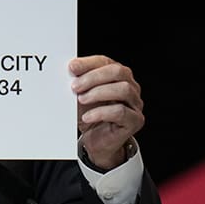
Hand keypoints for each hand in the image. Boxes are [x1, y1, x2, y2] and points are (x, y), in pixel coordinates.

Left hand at [69, 55, 144, 170]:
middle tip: (75, 86)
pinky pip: (121, 112)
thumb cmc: (90, 116)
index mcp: (117, 76)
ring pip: (123, 89)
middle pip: (118, 72)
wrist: (96, 142)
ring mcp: (135, 104)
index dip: (89, 63)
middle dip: (94, 77)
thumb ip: (78, 83)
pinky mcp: (135, 120)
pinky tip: (88, 116)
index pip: (106, 62)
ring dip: (99, 93)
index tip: (72, 68)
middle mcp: (130, 87)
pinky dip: (101, 112)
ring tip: (81, 99)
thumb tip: (69, 72)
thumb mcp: (80, 96)